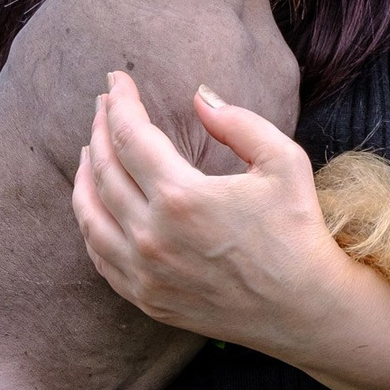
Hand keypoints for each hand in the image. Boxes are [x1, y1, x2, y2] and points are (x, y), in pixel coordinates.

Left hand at [71, 71, 355, 354]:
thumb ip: (237, 122)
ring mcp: (144, 272)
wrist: (305, 309)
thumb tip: (198, 96)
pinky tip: (95, 206)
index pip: (130, 136)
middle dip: (100, 129)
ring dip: (84, 176)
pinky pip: (100, 257)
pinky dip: (90, 224)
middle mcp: (151, 235)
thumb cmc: (298, 231)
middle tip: (103, 106)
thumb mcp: (283, 162)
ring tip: (89, 149)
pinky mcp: (147, 299)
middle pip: (103, 170)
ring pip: (90, 216)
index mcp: (181, 196)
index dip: (119, 102)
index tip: (116, 80)